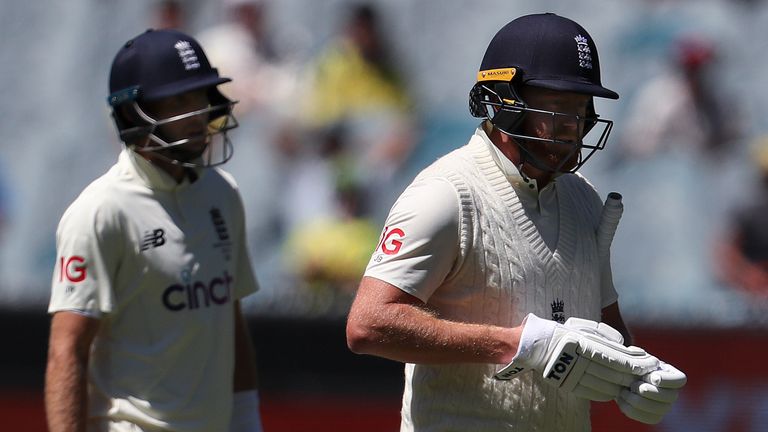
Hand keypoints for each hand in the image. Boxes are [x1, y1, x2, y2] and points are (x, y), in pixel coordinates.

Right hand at [495, 314, 659, 400]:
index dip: (638, 365)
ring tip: (629, 382)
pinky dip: (608, 392)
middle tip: (645, 376)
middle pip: (616, 376)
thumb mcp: (587, 330)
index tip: (650, 364)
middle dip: (633, 377)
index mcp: (586, 346)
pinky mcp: (570, 387)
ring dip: (621, 386)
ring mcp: (575, 377)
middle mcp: (581, 363)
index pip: (620, 360)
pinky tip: (613, 387)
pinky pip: (595, 394)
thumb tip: (630, 350)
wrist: (538, 346)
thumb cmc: (567, 334)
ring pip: (608, 388)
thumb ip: (609, 340)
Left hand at [616, 361, 686, 423]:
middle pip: (671, 397)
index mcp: (670, 375)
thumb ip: (640, 359)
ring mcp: (664, 406)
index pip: (679, 380)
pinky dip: (632, 410)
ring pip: (660, 410)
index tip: (652, 377)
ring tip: (625, 391)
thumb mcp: (635, 357)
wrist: (620, 377)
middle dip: (651, 392)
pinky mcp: (653, 416)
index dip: (667, 380)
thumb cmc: (630, 365)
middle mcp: (671, 392)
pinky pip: (648, 418)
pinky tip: (622, 399)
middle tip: (634, 386)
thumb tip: (647, 364)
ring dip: (640, 402)